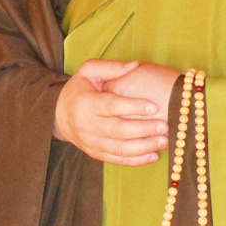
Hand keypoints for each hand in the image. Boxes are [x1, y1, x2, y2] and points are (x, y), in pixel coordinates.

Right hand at [54, 59, 169, 165]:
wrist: (59, 116)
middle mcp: (87, 125)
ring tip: (164, 141)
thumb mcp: (88, 71)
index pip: (111, 106)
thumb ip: (111, 67)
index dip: (133, 107)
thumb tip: (135, 65)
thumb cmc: (79, 89)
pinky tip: (154, 155)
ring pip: (121, 149)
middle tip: (165, 126)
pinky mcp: (96, 154)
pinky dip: (137, 160)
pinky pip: (118, 160)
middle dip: (144, 129)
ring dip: (144, 147)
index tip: (154, 106)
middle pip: (119, 130)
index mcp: (86, 103)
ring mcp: (92, 142)